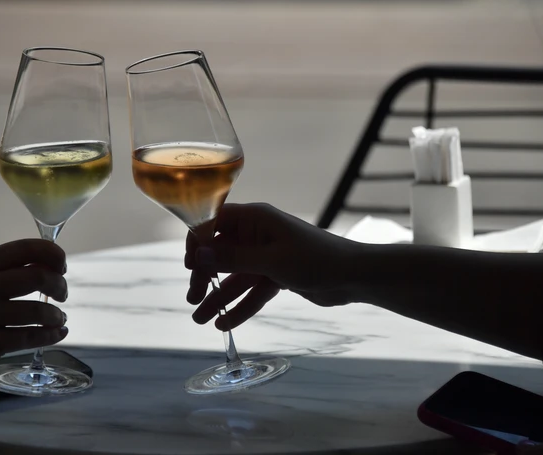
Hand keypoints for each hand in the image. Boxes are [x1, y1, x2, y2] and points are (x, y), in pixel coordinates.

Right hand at [185, 203, 357, 329]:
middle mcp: (257, 234)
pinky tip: (225, 324)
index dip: (198, 241)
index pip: (215, 222)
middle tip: (193, 299)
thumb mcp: (271, 260)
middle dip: (206, 275)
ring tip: (200, 320)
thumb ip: (233, 259)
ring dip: (219, 296)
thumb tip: (198, 255)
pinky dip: (240, 306)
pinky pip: (252, 290)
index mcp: (255, 218)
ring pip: (235, 276)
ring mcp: (267, 255)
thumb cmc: (315, 259)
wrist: (353, 276)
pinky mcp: (277, 275)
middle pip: (221, 253)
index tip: (189, 265)